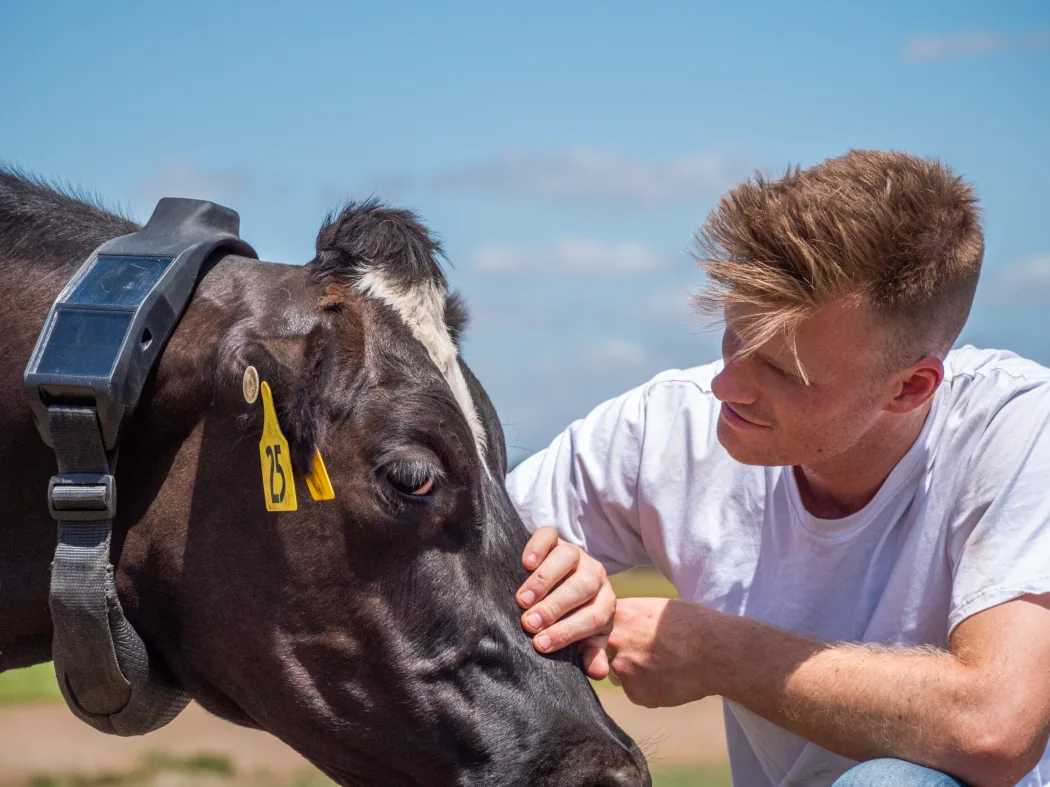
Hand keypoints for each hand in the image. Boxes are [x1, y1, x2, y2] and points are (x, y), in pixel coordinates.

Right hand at [517, 527, 616, 679]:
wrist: (562, 583)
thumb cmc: (571, 617)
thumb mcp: (584, 638)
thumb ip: (591, 653)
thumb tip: (597, 671)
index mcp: (605, 602)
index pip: (593, 617)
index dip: (567, 632)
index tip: (541, 645)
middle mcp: (595, 575)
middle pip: (581, 588)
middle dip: (554, 607)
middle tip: (528, 624)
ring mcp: (576, 554)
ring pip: (566, 559)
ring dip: (544, 581)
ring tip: (522, 600)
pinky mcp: (556, 539)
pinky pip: (549, 536)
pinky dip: (537, 547)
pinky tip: (525, 563)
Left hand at [607, 598, 711, 707]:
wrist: (717, 651)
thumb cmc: (692, 624)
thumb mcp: (655, 608)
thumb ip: (628, 618)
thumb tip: (614, 627)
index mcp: (619, 614)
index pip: (596, 627)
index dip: (604, 633)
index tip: (620, 636)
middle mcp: (613, 640)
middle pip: (599, 651)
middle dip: (613, 653)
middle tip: (644, 651)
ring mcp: (622, 669)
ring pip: (616, 673)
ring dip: (631, 671)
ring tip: (662, 664)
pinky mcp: (635, 693)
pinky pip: (633, 692)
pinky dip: (647, 688)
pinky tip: (668, 678)